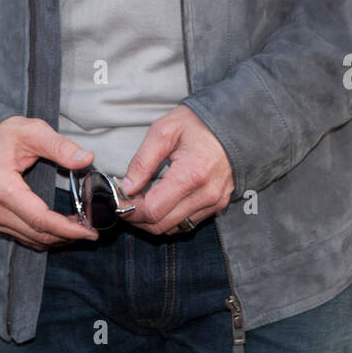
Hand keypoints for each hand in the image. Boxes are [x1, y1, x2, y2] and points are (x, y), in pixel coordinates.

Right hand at [0, 116, 98, 249]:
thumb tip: (86, 159)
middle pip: (37, 234)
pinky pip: (23, 235)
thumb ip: (60, 146)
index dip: (68, 229)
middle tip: (92, 230)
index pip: (40, 219)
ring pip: (31, 239)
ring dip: (58, 238)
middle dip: (68, 236)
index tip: (90, 230)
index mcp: (2, 187)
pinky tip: (61, 228)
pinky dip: (45, 235)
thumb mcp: (31, 131)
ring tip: (81, 228)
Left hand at [121, 105, 234, 234]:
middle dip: (137, 218)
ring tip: (140, 202)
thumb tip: (127, 187)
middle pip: (161, 225)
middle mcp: (206, 195)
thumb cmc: (198, 123)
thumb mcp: (164, 131)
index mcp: (191, 174)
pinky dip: (169, 219)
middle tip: (125, 202)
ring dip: (152, 221)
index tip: (117, 199)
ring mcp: (214, 202)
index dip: (130, 209)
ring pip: (173, 229)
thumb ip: (143, 161)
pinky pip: (187, 223)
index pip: (153, 210)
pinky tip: (160, 202)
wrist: (233, 123)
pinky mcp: (218, 205)